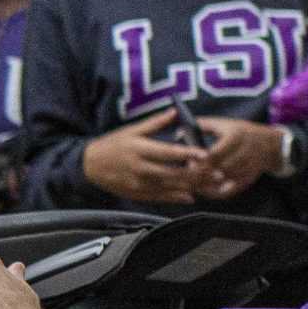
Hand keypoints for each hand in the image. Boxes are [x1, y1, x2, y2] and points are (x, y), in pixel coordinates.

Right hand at [82, 109, 208, 204]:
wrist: (89, 166)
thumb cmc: (113, 144)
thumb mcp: (132, 130)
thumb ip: (155, 123)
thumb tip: (175, 111)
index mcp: (140, 149)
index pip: (168, 152)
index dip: (188, 153)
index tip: (205, 154)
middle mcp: (140, 168)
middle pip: (173, 173)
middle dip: (197, 174)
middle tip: (218, 173)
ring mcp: (139, 183)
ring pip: (169, 187)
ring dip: (192, 187)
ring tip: (211, 185)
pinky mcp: (137, 194)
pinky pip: (160, 197)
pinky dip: (176, 198)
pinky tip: (190, 197)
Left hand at [194, 116, 285, 200]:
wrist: (270, 144)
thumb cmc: (242, 132)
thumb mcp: (224, 123)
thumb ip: (201, 125)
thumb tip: (178, 132)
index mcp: (235, 137)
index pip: (214, 154)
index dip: (200, 161)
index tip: (189, 162)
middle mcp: (243, 153)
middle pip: (218, 170)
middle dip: (201, 174)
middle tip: (188, 175)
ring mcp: (247, 168)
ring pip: (223, 182)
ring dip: (207, 184)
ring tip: (193, 182)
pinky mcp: (248, 179)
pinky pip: (229, 190)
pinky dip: (216, 192)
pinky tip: (205, 190)